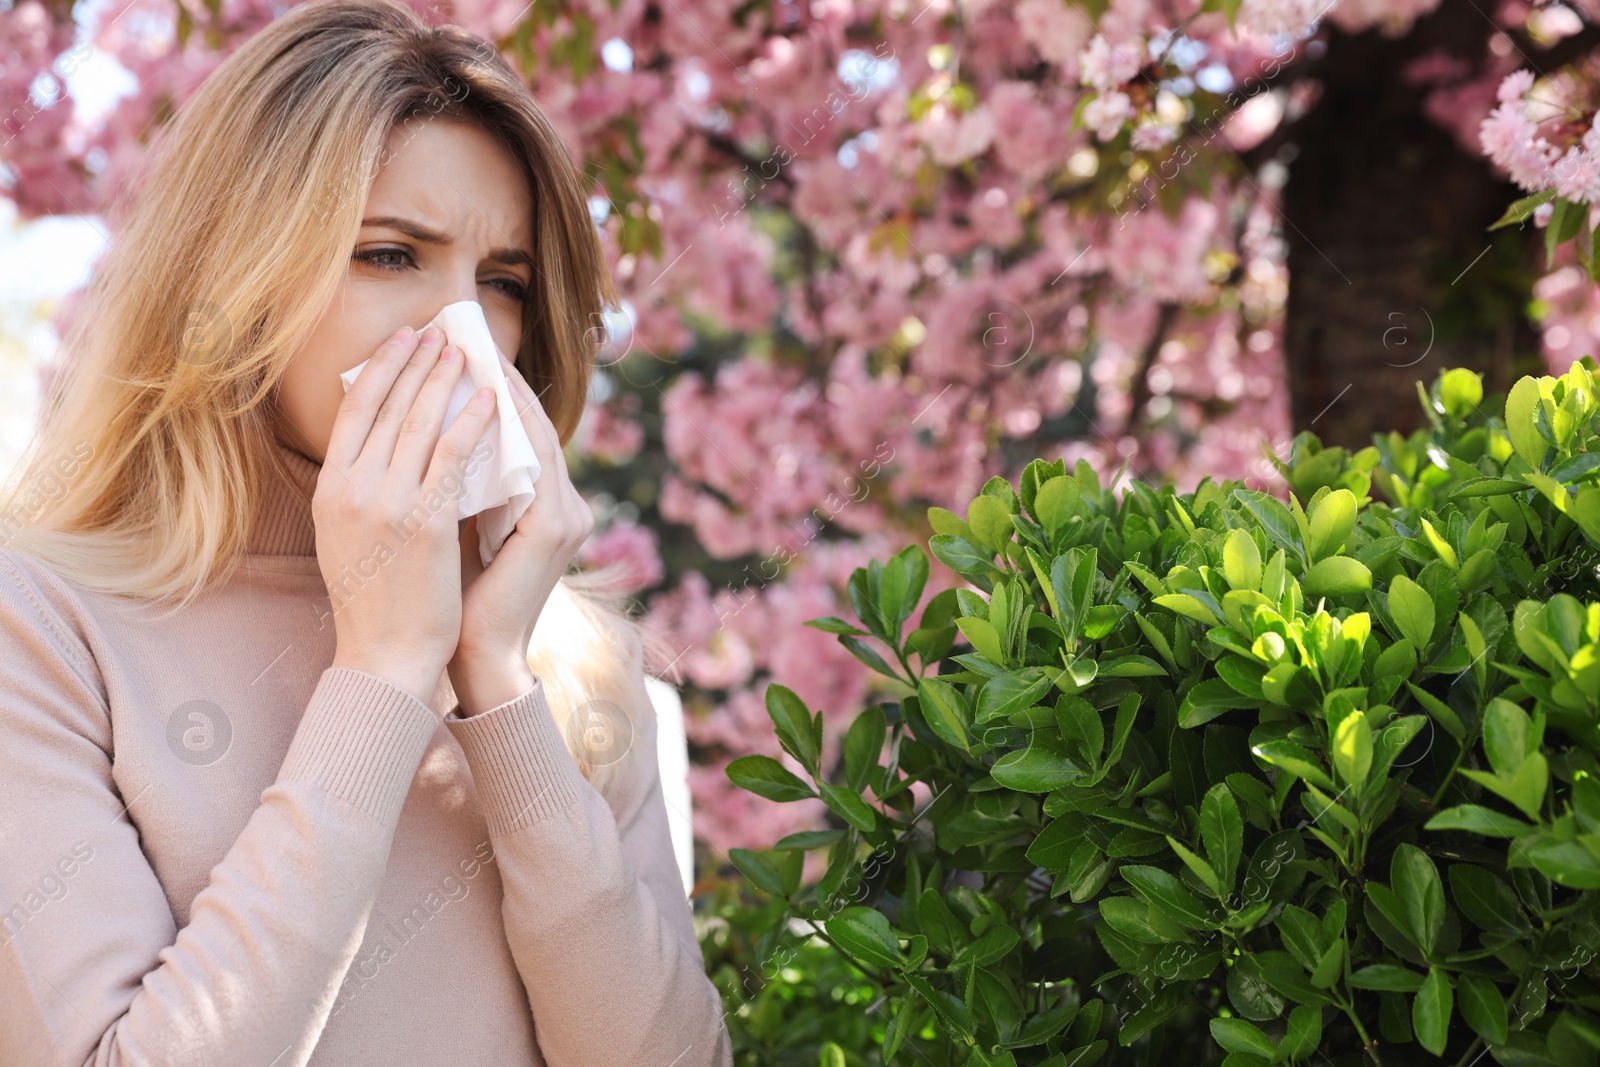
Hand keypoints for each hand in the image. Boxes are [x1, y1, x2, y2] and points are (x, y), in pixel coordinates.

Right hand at [315, 324, 498, 708]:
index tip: (402, 342)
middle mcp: (352, 491)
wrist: (385, 654)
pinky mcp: (427, 523)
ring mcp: (388, 505)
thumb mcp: (344, 535)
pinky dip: (473, 423)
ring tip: (465, 352)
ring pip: (420, 424)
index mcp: (329, 490)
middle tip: (439, 333)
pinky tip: (491, 400)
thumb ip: (358, 490)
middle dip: (414, 363)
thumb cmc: (373, 599)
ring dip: (444, 380)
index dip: (380, 370)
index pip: (353, 412)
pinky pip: (453, 458)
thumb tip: (378, 444)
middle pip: (386, 407)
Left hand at [447, 347, 593, 715]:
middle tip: (460, 332)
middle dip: (496, 376)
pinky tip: (479, 397)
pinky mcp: (554, 529)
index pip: (520, 433)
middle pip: (532, 425)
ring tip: (467, 350)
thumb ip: (455, 481)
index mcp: (545, 507)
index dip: (491, 388)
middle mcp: (567, 507)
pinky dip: (506, 427)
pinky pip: (530, 462)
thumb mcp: (455, 524)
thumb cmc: (453, 598)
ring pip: (534, 435)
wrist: (471, 657)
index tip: (453, 349)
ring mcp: (567, 517)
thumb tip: (417, 426)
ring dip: (501, 390)